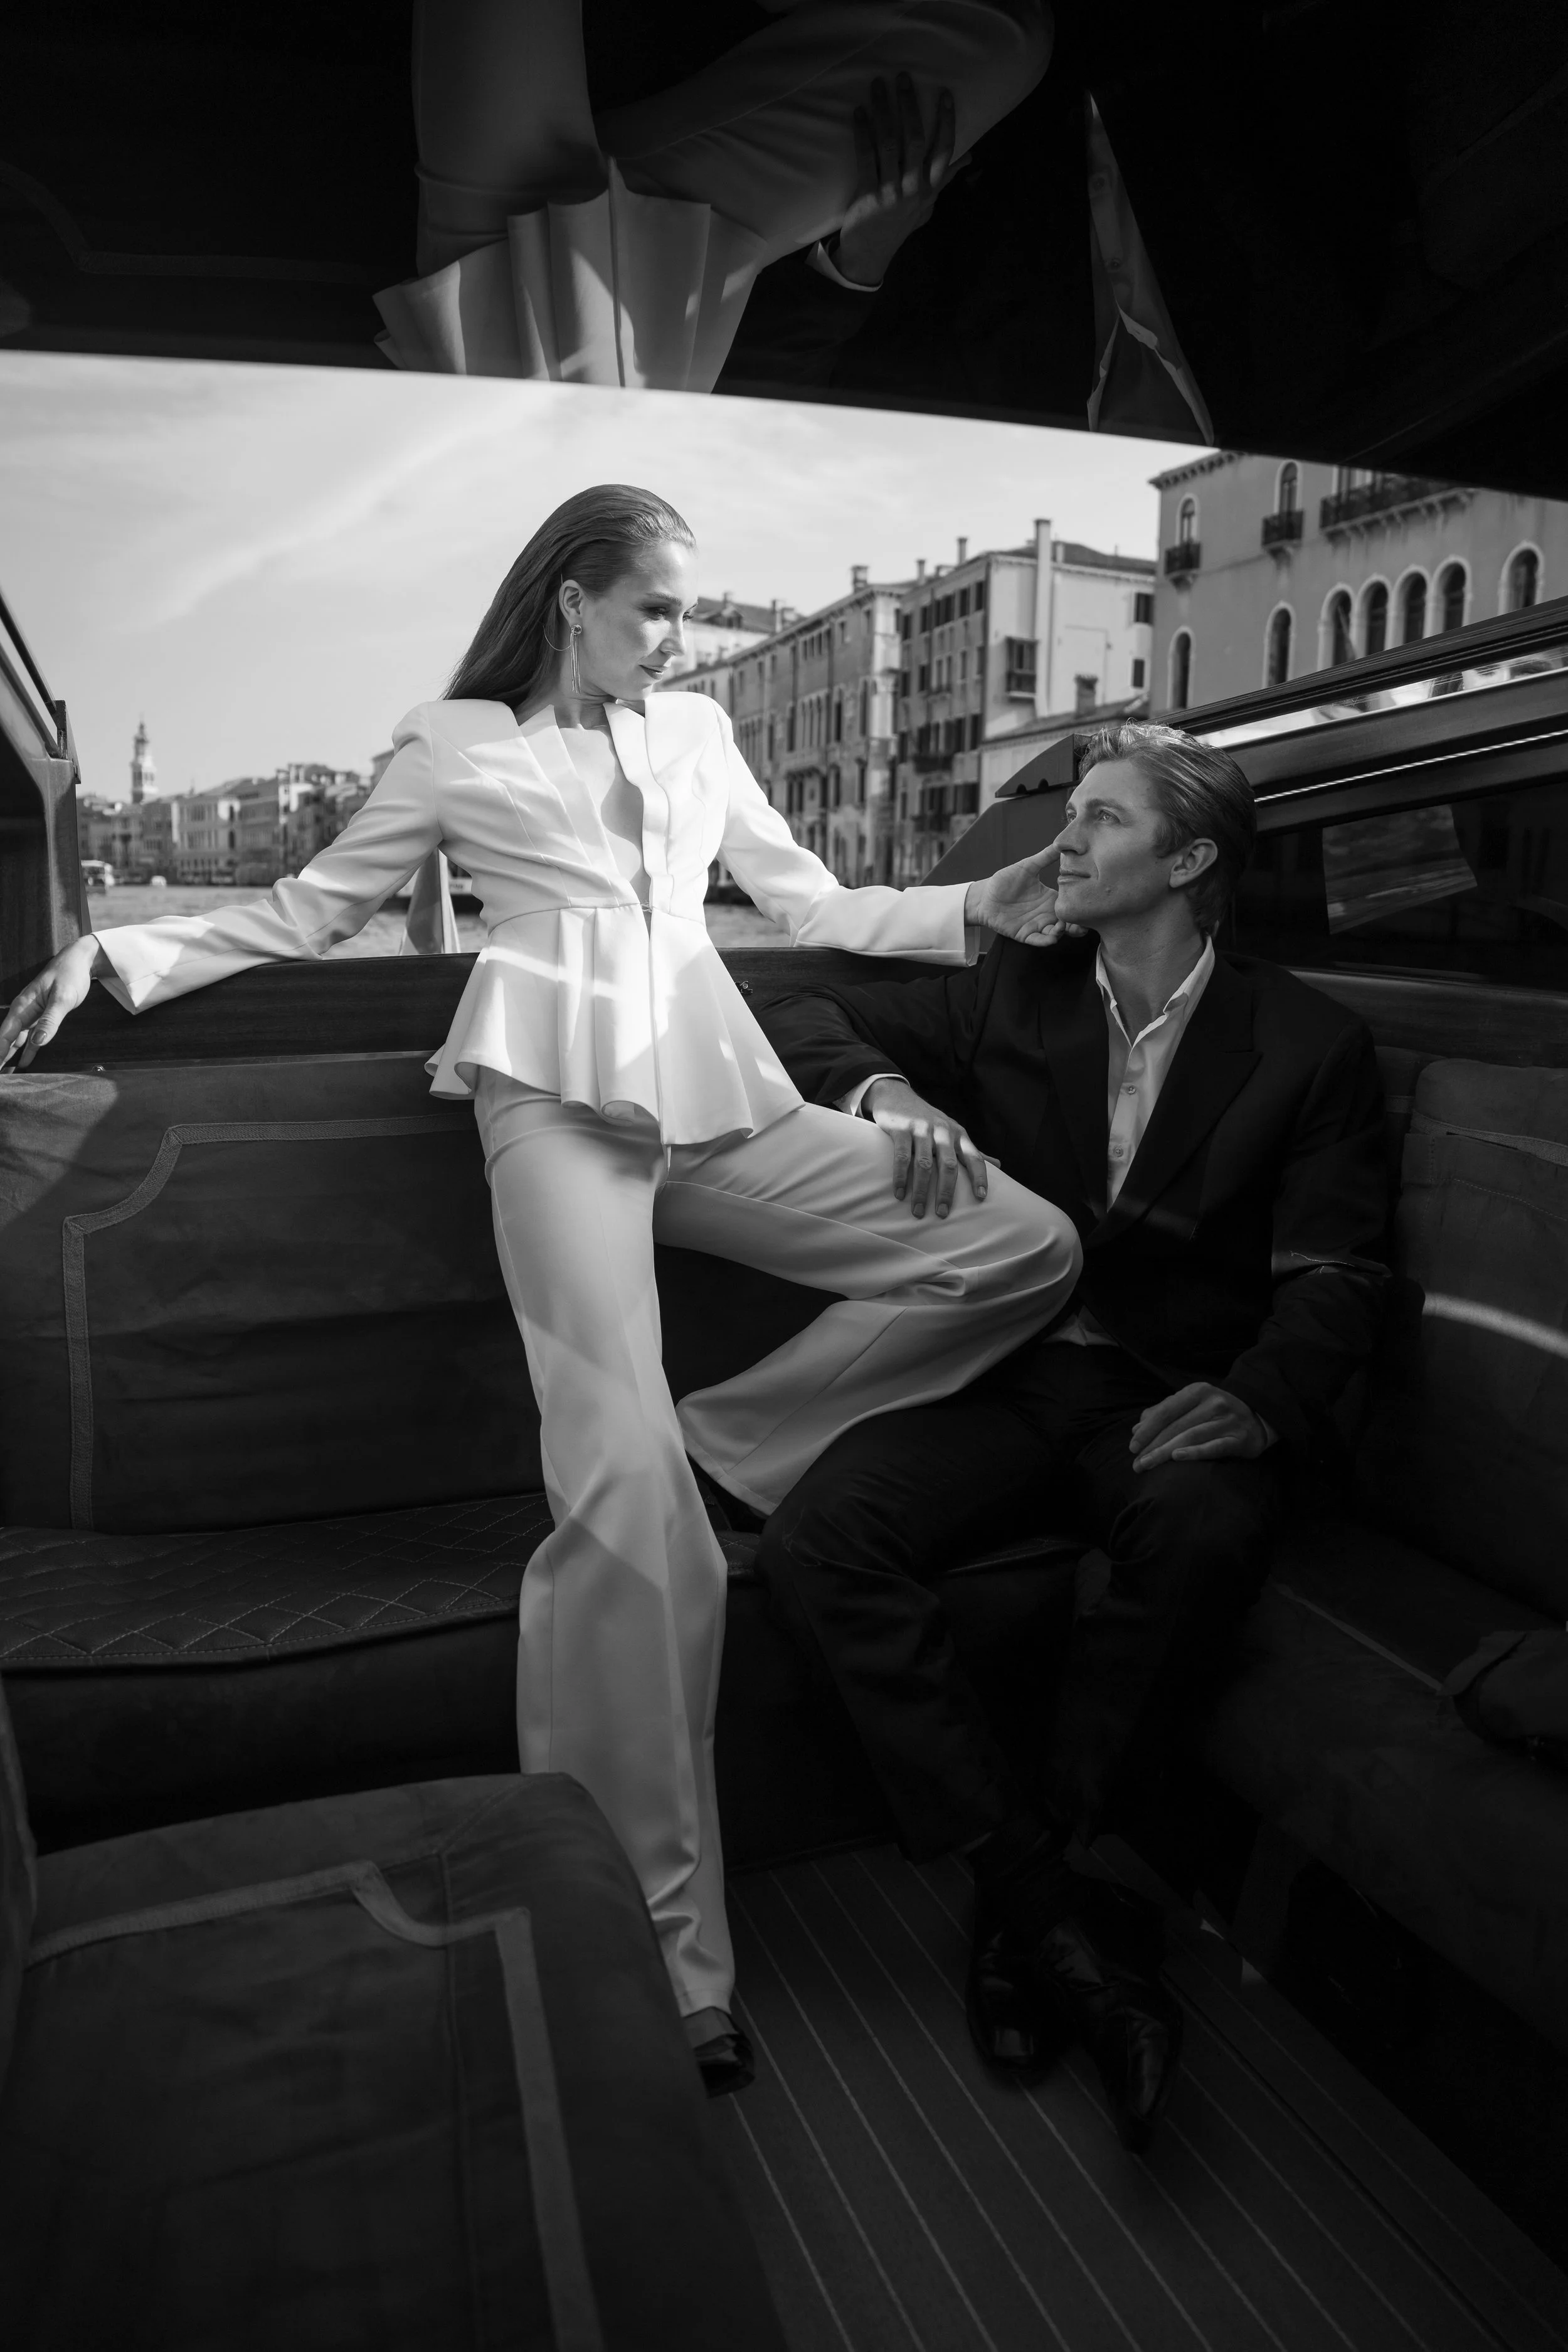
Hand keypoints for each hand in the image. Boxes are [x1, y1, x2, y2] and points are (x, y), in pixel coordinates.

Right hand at [0, 934, 99, 1070]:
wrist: (80, 961)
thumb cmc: (70, 975)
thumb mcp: (63, 998)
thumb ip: (50, 1020)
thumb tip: (38, 1041)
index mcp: (23, 1006)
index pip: (5, 1034)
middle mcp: (23, 1012)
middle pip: (7, 1039)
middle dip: (0, 1057)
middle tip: (0, 1077)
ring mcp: (31, 1015)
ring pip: (16, 1041)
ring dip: (10, 1056)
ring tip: (6, 1075)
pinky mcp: (42, 1018)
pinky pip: (30, 1038)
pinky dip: (27, 1051)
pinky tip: (24, 1065)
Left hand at [832, 77, 968, 288]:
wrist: (870, 255)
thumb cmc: (899, 225)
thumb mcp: (926, 205)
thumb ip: (944, 179)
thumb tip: (968, 157)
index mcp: (929, 189)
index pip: (944, 150)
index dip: (946, 121)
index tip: (945, 94)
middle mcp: (914, 190)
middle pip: (917, 140)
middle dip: (910, 106)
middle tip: (903, 78)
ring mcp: (892, 193)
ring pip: (890, 144)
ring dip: (883, 111)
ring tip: (877, 86)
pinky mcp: (869, 197)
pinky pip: (866, 158)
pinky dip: (863, 133)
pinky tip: (859, 114)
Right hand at [864, 1077, 988, 1218]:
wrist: (896, 1095)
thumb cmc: (928, 1120)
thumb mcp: (952, 1131)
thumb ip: (971, 1150)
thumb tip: (998, 1165)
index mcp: (958, 1134)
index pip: (974, 1157)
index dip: (979, 1177)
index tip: (981, 1198)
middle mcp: (943, 1131)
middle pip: (949, 1165)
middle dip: (946, 1192)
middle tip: (942, 1213)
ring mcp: (921, 1129)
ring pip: (924, 1165)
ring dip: (921, 1191)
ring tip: (918, 1211)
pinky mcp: (901, 1129)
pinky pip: (902, 1157)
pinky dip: (901, 1178)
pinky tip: (899, 1194)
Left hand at [965, 853, 1085, 948]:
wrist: (984, 895)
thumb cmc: (1005, 880)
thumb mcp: (1028, 866)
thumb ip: (1046, 856)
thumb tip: (1063, 842)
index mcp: (1051, 898)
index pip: (1072, 904)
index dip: (1080, 906)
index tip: (1087, 903)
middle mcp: (1047, 913)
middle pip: (1069, 923)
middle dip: (1077, 925)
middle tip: (1081, 922)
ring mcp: (1037, 925)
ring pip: (1057, 934)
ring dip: (1062, 933)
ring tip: (1062, 926)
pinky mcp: (1025, 934)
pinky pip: (1039, 941)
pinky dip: (1047, 941)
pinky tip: (1051, 937)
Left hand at [1129, 1384, 1269, 1473]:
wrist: (1259, 1417)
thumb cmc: (1216, 1411)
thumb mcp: (1192, 1403)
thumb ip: (1164, 1412)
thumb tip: (1136, 1429)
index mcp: (1198, 1391)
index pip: (1166, 1410)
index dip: (1147, 1429)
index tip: (1132, 1446)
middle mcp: (1213, 1402)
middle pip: (1176, 1426)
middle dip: (1153, 1446)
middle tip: (1136, 1464)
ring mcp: (1227, 1420)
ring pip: (1191, 1436)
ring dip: (1165, 1452)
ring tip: (1148, 1465)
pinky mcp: (1239, 1438)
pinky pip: (1214, 1446)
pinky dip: (1195, 1452)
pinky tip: (1178, 1458)